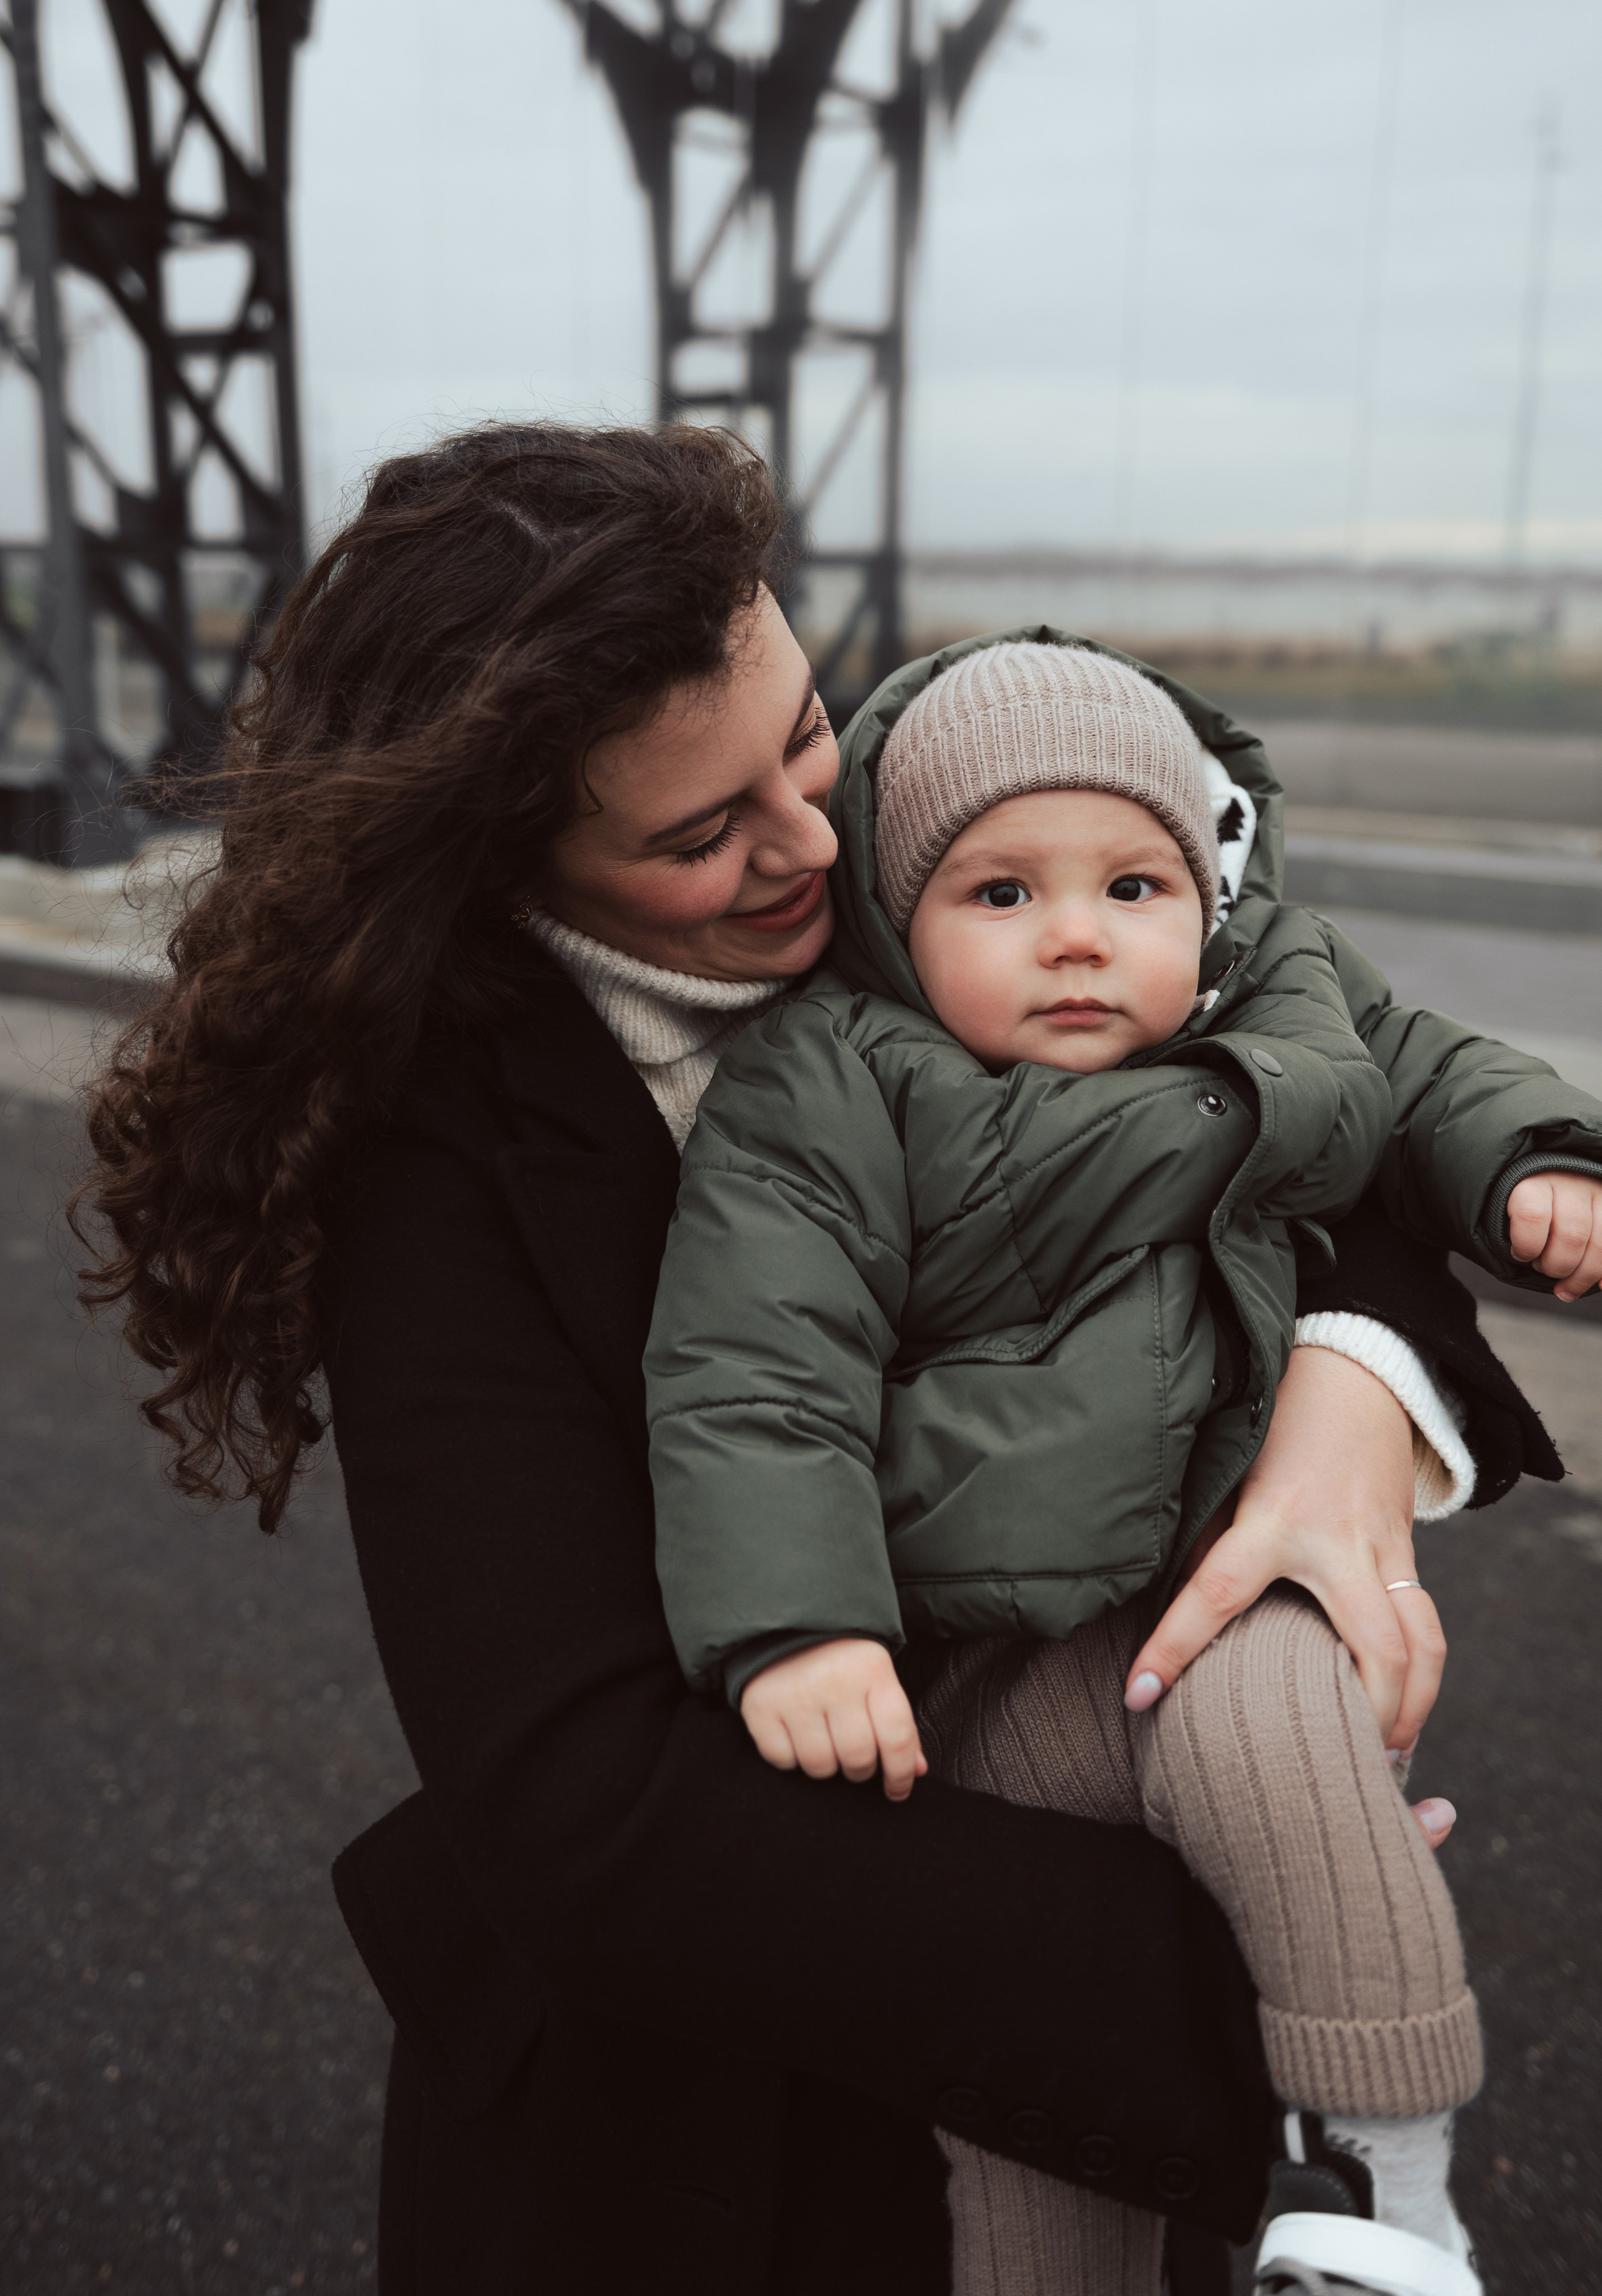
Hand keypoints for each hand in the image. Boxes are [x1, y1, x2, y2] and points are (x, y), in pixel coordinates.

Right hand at [740, 1638, 927, 1800]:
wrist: (786, 1623)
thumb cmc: (841, 1660)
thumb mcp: (877, 1680)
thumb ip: (899, 1725)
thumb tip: (917, 1770)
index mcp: (872, 1669)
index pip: (897, 1737)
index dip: (901, 1774)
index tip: (898, 1791)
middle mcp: (834, 1680)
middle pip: (858, 1758)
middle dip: (860, 1769)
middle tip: (854, 1758)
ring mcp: (795, 1693)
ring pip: (820, 1766)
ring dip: (826, 1765)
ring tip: (824, 1741)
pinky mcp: (760, 1705)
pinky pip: (782, 1760)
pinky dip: (791, 1758)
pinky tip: (795, 1735)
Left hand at [1124, 1347, 1445, 1760]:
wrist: (1355, 1375)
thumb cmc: (1275, 1423)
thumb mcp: (1227, 1469)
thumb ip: (1199, 1532)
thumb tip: (1138, 1591)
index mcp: (1275, 1517)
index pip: (1215, 1592)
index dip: (1173, 1647)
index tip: (1136, 1695)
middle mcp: (1340, 1544)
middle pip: (1376, 1649)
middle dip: (1366, 1714)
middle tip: (1334, 1761)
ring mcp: (1385, 1551)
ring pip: (1423, 1646)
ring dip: (1410, 1709)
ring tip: (1384, 1757)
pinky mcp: (1409, 1554)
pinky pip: (1427, 1627)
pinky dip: (1419, 1676)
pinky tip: (1398, 1715)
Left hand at [1508, 1170, 1601, 1299]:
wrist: (1554, 1173)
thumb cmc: (1527, 1201)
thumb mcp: (1509, 1207)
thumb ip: (1517, 1231)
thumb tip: (1522, 1261)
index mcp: (1535, 1183)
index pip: (1532, 1215)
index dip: (1526, 1245)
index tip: (1520, 1254)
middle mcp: (1570, 1185)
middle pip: (1571, 1236)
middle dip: (1556, 1266)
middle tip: (1543, 1269)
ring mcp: (1597, 1195)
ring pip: (1600, 1245)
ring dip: (1582, 1276)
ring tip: (1565, 1286)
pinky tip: (1598, 1285)